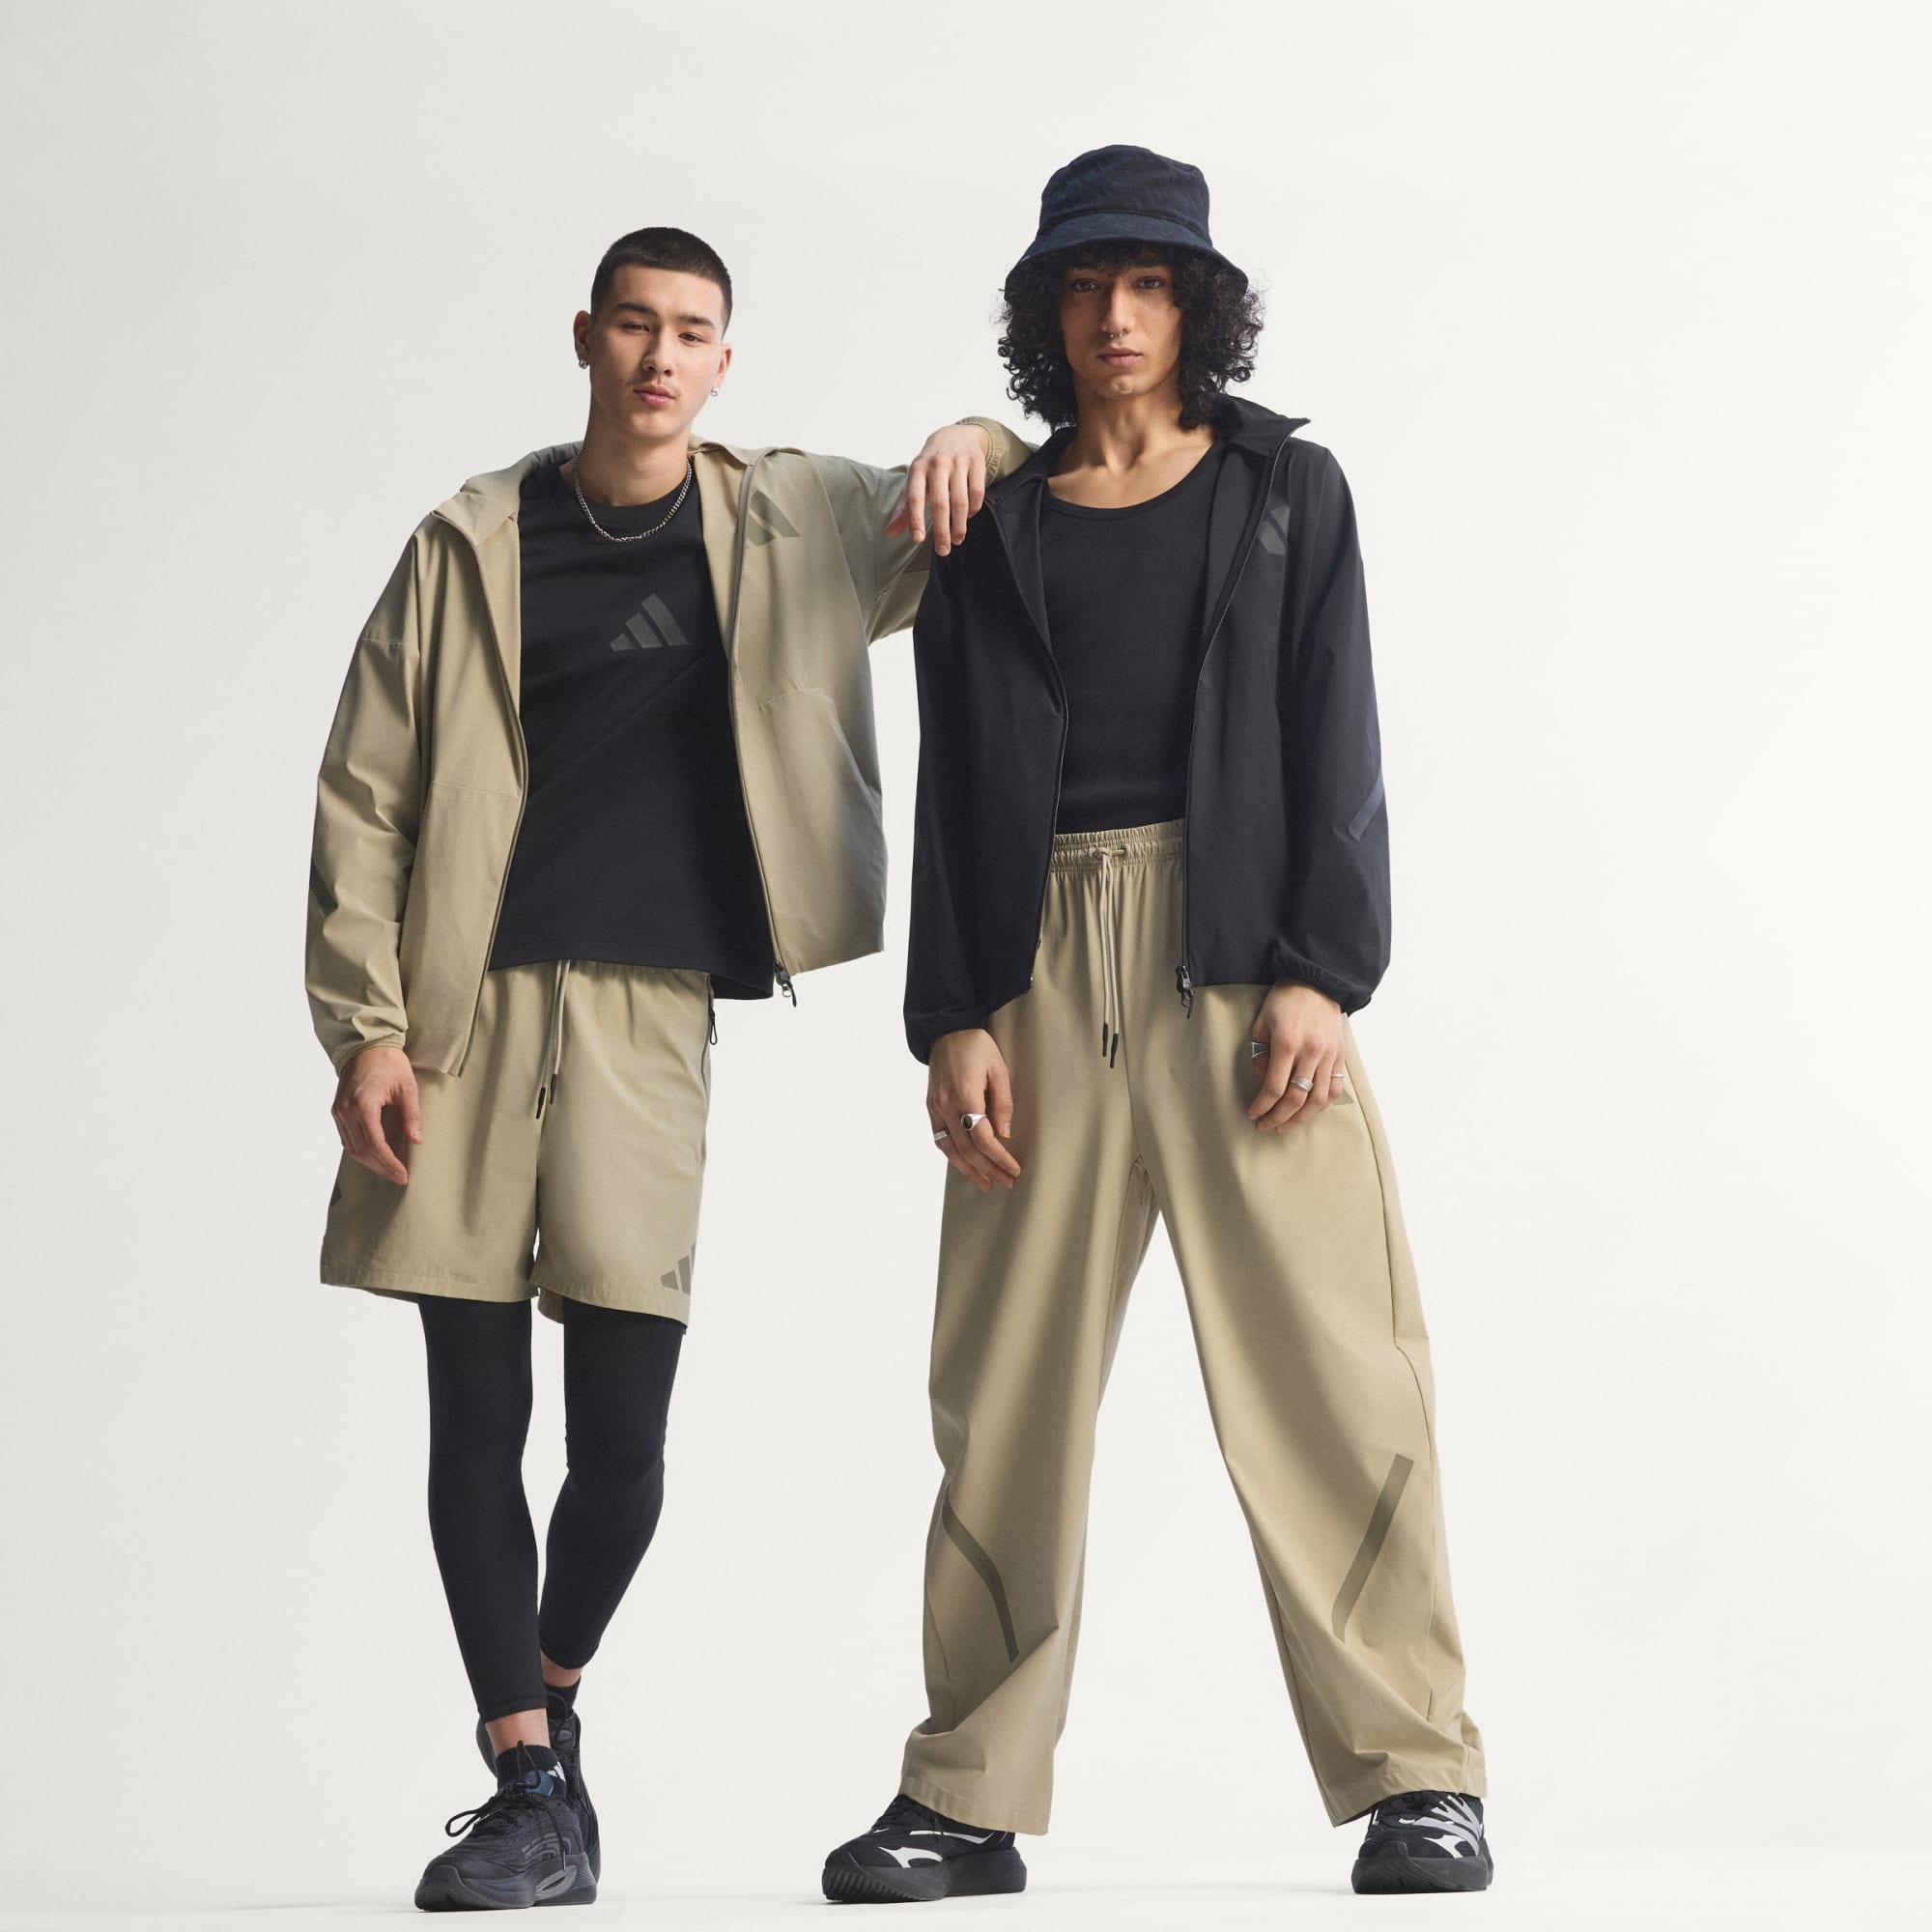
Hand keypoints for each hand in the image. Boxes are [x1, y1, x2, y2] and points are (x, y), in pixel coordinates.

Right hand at [332, 1043, 423, 1184]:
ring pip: (352, 1148)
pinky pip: (346, 1138)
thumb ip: (412, 1115)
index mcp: (364, 1105)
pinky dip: (360, 1150)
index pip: (376, 1145)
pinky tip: (374, 1155)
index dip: (390, 1163)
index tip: (403, 1175)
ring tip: (389, 1170)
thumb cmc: (388, 1062)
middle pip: (362, 1151)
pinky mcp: (337, 1110)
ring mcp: (339, 1111)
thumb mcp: (407, 1087)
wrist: (365, 1045)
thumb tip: (417, 1140)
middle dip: (381, 1167)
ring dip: (370, 1162)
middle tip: (399, 1177)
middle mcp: (347, 1111)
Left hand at [886, 424, 989, 556]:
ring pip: (960, 501)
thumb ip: (903, 509)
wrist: (955, 435)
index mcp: (917, 468)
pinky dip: (973, 509)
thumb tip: (889, 533)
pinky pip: (977, 493)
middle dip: (942, 531)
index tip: (918, 540)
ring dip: (959, 525)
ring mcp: (958, 461)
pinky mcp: (976, 462)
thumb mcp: (914, 482)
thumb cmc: (930, 466)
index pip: (914, 497)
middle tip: (943, 550)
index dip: (916, 520)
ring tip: (957, 539)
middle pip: (940, 504)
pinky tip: (968, 518)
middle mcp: (937, 463)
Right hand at [927, 1028, 1021, 1190]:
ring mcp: (935, 1107)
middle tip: (1004, 1182)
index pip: (983, 1139)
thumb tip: (1004, 1134)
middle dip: (987, 1169)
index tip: (1013, 1169)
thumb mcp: (998, 1069)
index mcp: (965, 1096)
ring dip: (968, 1169)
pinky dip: (952, 1155)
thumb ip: (1002, 1103)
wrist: (946, 1030)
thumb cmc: (976, 1047)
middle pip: (967, 1149)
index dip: (999, 1158)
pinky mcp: (931, 1106)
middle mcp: (946, 1106)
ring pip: (950, 1149)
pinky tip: (964, 1164)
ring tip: (984, 1183)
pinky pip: (939, 1138)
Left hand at [1246, 982, 1346, 1130]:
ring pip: (1319, 1100)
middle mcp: (1311, 1052)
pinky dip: (1322, 1104)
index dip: (1263, 1106)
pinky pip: (1335, 1088)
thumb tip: (1265, 1085)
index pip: (1274, 1087)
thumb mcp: (1262, 1025)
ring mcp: (1329, 1055)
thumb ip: (1261, 1057)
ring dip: (1301, 1117)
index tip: (1253, 1114)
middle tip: (1266, 1125)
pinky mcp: (1340, 1056)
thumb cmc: (1284, 1001)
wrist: (1316, 982)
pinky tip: (1309, 1110)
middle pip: (1297, 1099)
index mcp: (1287, 1043)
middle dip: (1279, 1117)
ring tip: (1287, 1123)